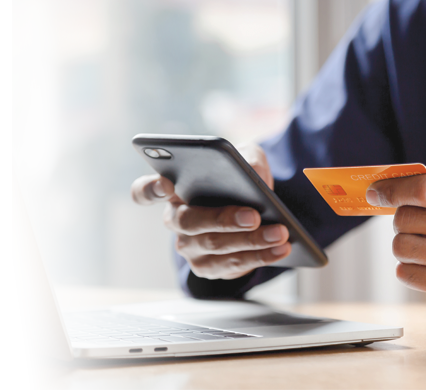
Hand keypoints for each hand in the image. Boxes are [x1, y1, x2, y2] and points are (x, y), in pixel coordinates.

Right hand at [129, 143, 290, 280]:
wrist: (250, 211)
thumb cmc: (237, 180)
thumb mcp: (245, 159)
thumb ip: (247, 157)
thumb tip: (252, 170)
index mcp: (172, 190)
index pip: (144, 192)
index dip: (150, 189)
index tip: (166, 184)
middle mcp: (174, 221)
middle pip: (188, 222)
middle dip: (221, 219)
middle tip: (253, 215)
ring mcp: (189, 247)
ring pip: (214, 247)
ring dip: (250, 241)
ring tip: (280, 233)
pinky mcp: (208, 267)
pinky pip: (231, 265)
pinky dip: (259, 257)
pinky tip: (281, 248)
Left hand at [367, 171, 425, 324]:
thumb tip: (394, 180)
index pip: (424, 189)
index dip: (392, 189)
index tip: (376, 192)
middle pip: (404, 218)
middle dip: (402, 222)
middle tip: (417, 227)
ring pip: (401, 246)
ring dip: (405, 247)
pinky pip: (406, 273)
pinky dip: (410, 270)